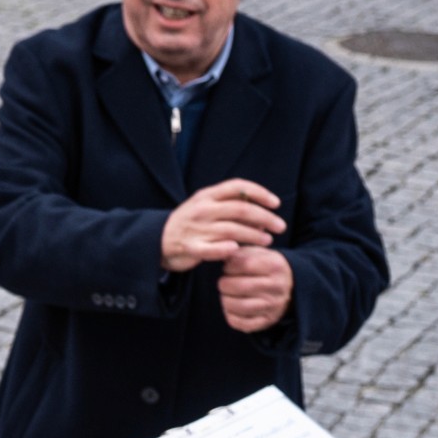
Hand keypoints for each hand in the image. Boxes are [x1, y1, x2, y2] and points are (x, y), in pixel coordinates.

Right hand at [160, 178, 283, 272]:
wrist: (157, 239)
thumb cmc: (189, 222)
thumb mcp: (205, 206)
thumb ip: (229, 205)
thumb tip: (262, 213)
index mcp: (207, 196)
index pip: (238, 187)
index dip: (260, 193)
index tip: (276, 203)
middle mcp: (202, 210)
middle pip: (241, 210)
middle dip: (265, 218)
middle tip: (280, 227)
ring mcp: (196, 229)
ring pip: (232, 230)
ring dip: (254, 236)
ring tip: (268, 241)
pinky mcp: (191, 248)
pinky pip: (212, 249)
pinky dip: (226, 249)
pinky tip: (238, 251)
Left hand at [216, 248, 291, 333]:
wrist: (291, 286)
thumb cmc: (266, 268)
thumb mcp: (258, 253)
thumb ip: (239, 253)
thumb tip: (220, 255)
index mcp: (275, 266)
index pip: (244, 264)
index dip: (229, 266)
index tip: (227, 268)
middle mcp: (277, 287)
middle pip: (240, 286)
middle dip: (224, 284)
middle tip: (224, 283)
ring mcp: (274, 306)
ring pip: (240, 306)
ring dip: (226, 301)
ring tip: (226, 295)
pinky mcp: (268, 321)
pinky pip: (243, 324)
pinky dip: (231, 316)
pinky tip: (231, 308)